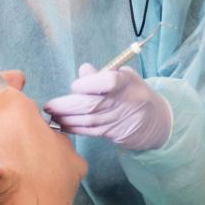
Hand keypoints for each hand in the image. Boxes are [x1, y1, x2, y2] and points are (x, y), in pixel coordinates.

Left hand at [44, 65, 173, 150]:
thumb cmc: (134, 92)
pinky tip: (62, 125)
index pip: (107, 82)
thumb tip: (84, 70)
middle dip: (67, 106)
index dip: (87, 84)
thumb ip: (104, 73)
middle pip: (92, 105)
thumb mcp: (125, 77)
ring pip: (89, 121)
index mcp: (127, 83)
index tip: (75, 86)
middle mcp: (124, 102)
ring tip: (51, 115)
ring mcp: (119, 120)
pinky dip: (74, 128)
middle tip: (49, 106)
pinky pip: (91, 131)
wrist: (155, 121)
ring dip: (66, 119)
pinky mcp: (114, 134)